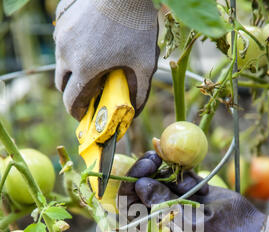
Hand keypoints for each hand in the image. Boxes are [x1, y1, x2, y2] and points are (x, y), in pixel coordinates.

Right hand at [54, 0, 158, 119]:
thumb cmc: (138, 24)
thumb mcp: (145, 63)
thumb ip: (140, 92)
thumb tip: (135, 112)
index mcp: (85, 69)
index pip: (71, 102)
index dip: (78, 113)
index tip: (86, 115)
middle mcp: (66, 52)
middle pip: (62, 84)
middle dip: (74, 93)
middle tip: (90, 92)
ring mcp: (61, 33)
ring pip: (60, 61)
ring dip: (72, 69)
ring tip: (93, 65)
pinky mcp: (61, 17)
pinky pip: (62, 39)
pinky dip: (72, 46)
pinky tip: (91, 41)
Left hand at [118, 151, 268, 231]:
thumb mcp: (191, 223)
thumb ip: (165, 203)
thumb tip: (140, 184)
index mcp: (155, 228)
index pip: (129, 205)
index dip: (131, 183)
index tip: (145, 168)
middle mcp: (161, 214)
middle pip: (141, 186)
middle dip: (147, 170)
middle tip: (157, 156)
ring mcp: (175, 201)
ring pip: (159, 177)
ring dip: (171, 174)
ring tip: (195, 186)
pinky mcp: (190, 190)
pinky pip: (178, 175)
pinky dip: (187, 175)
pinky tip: (204, 189)